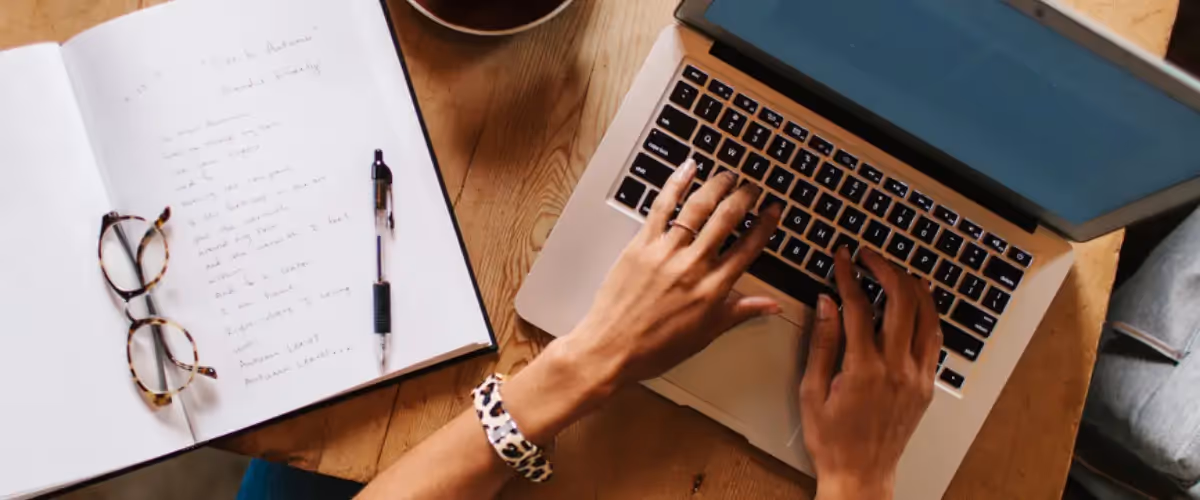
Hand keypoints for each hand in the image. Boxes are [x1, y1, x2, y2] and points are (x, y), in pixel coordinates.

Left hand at [565, 158, 783, 386]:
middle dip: (745, 197)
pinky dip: (676, 183)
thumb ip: (740, 312)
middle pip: (727, 219)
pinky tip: (688, 168)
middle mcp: (693, 266)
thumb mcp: (706, 334)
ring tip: (729, 175)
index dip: (765, 225)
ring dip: (717, 185)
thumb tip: (772, 305)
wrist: (611, 348)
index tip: (774, 210)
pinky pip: (662, 207)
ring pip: (698, 207)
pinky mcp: (641, 244)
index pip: (749, 248)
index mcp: (713, 289)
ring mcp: (666, 252)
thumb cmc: (656, 347)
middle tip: (753, 187)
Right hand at [801, 248, 941, 499]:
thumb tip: (827, 303)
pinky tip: (918, 304)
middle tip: (869, 256)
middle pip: (900, 302)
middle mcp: (896, 370)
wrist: (861, 475)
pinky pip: (934, 340)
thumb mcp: (812, 390)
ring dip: (913, 287)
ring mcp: (917, 377)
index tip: (842, 258)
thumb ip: (822, 343)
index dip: (849, 276)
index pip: (859, 308)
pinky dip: (927, 315)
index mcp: (863, 370)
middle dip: (885, 270)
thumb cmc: (832, 439)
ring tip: (897, 271)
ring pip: (926, 317)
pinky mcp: (926, 386)